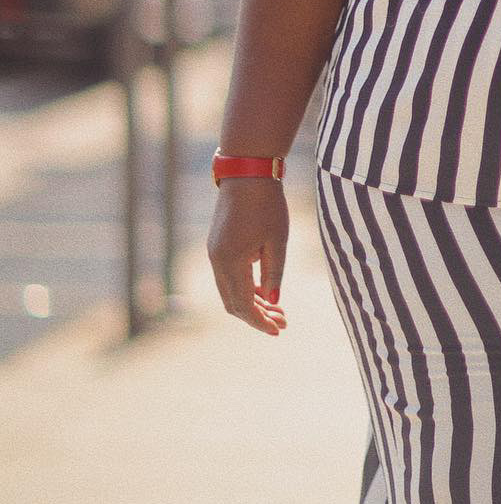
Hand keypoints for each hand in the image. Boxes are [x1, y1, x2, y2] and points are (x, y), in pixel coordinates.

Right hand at [207, 179, 288, 335]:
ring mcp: (214, 253)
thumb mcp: (278, 241)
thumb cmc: (267, 204)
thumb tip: (273, 300)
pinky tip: (265, 289)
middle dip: (257, 315)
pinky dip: (245, 287)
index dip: (260, 321)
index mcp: (231, 261)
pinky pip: (228, 276)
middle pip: (233, 302)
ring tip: (278, 309)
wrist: (247, 172)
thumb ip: (274, 273)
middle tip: (282, 321)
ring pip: (229, 290)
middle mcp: (217, 261)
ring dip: (251, 302)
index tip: (278, 331)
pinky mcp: (217, 246)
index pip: (243, 304)